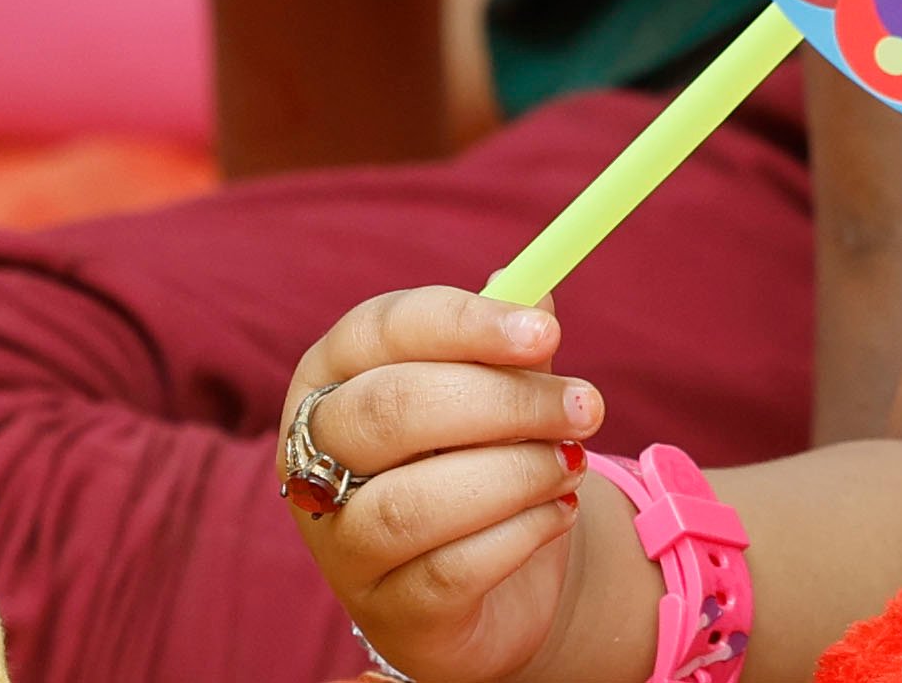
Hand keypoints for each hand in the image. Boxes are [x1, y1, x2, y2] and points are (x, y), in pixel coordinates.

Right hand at [287, 288, 614, 682]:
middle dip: (503, 401)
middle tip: (586, 405)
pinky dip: (519, 534)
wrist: (483, 585)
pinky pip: (450, 570)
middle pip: (392, 409)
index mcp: (330, 377)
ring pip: (415, 501)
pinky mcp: (386, 611)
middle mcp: (315, 458)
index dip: (466, 324)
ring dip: (517, 473)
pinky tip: (559, 514)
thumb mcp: (492, 394)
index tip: (547, 332)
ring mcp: (341, 543)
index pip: (383, 330)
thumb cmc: (474, 461)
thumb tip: (538, 291)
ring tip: (573, 463)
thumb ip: (508, 346)